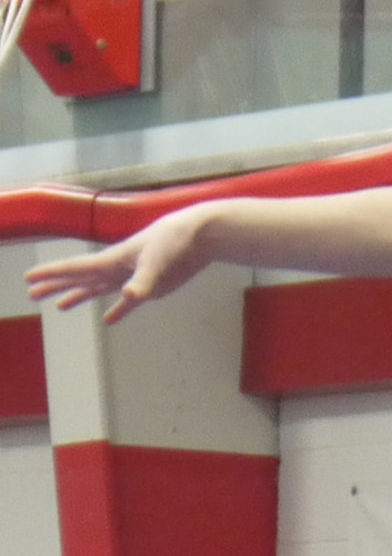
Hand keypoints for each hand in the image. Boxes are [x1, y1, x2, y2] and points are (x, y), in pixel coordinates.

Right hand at [26, 207, 209, 322]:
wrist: (197, 236)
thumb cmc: (174, 242)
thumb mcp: (157, 262)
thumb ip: (143, 281)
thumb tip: (129, 297)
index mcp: (112, 260)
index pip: (76, 268)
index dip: (52, 274)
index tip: (30, 278)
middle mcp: (117, 268)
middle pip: (79, 278)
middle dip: (56, 285)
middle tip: (33, 293)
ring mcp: (131, 277)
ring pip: (97, 288)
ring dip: (78, 296)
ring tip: (59, 306)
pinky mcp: (148, 286)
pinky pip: (126, 301)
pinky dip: (117, 310)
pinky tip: (108, 319)